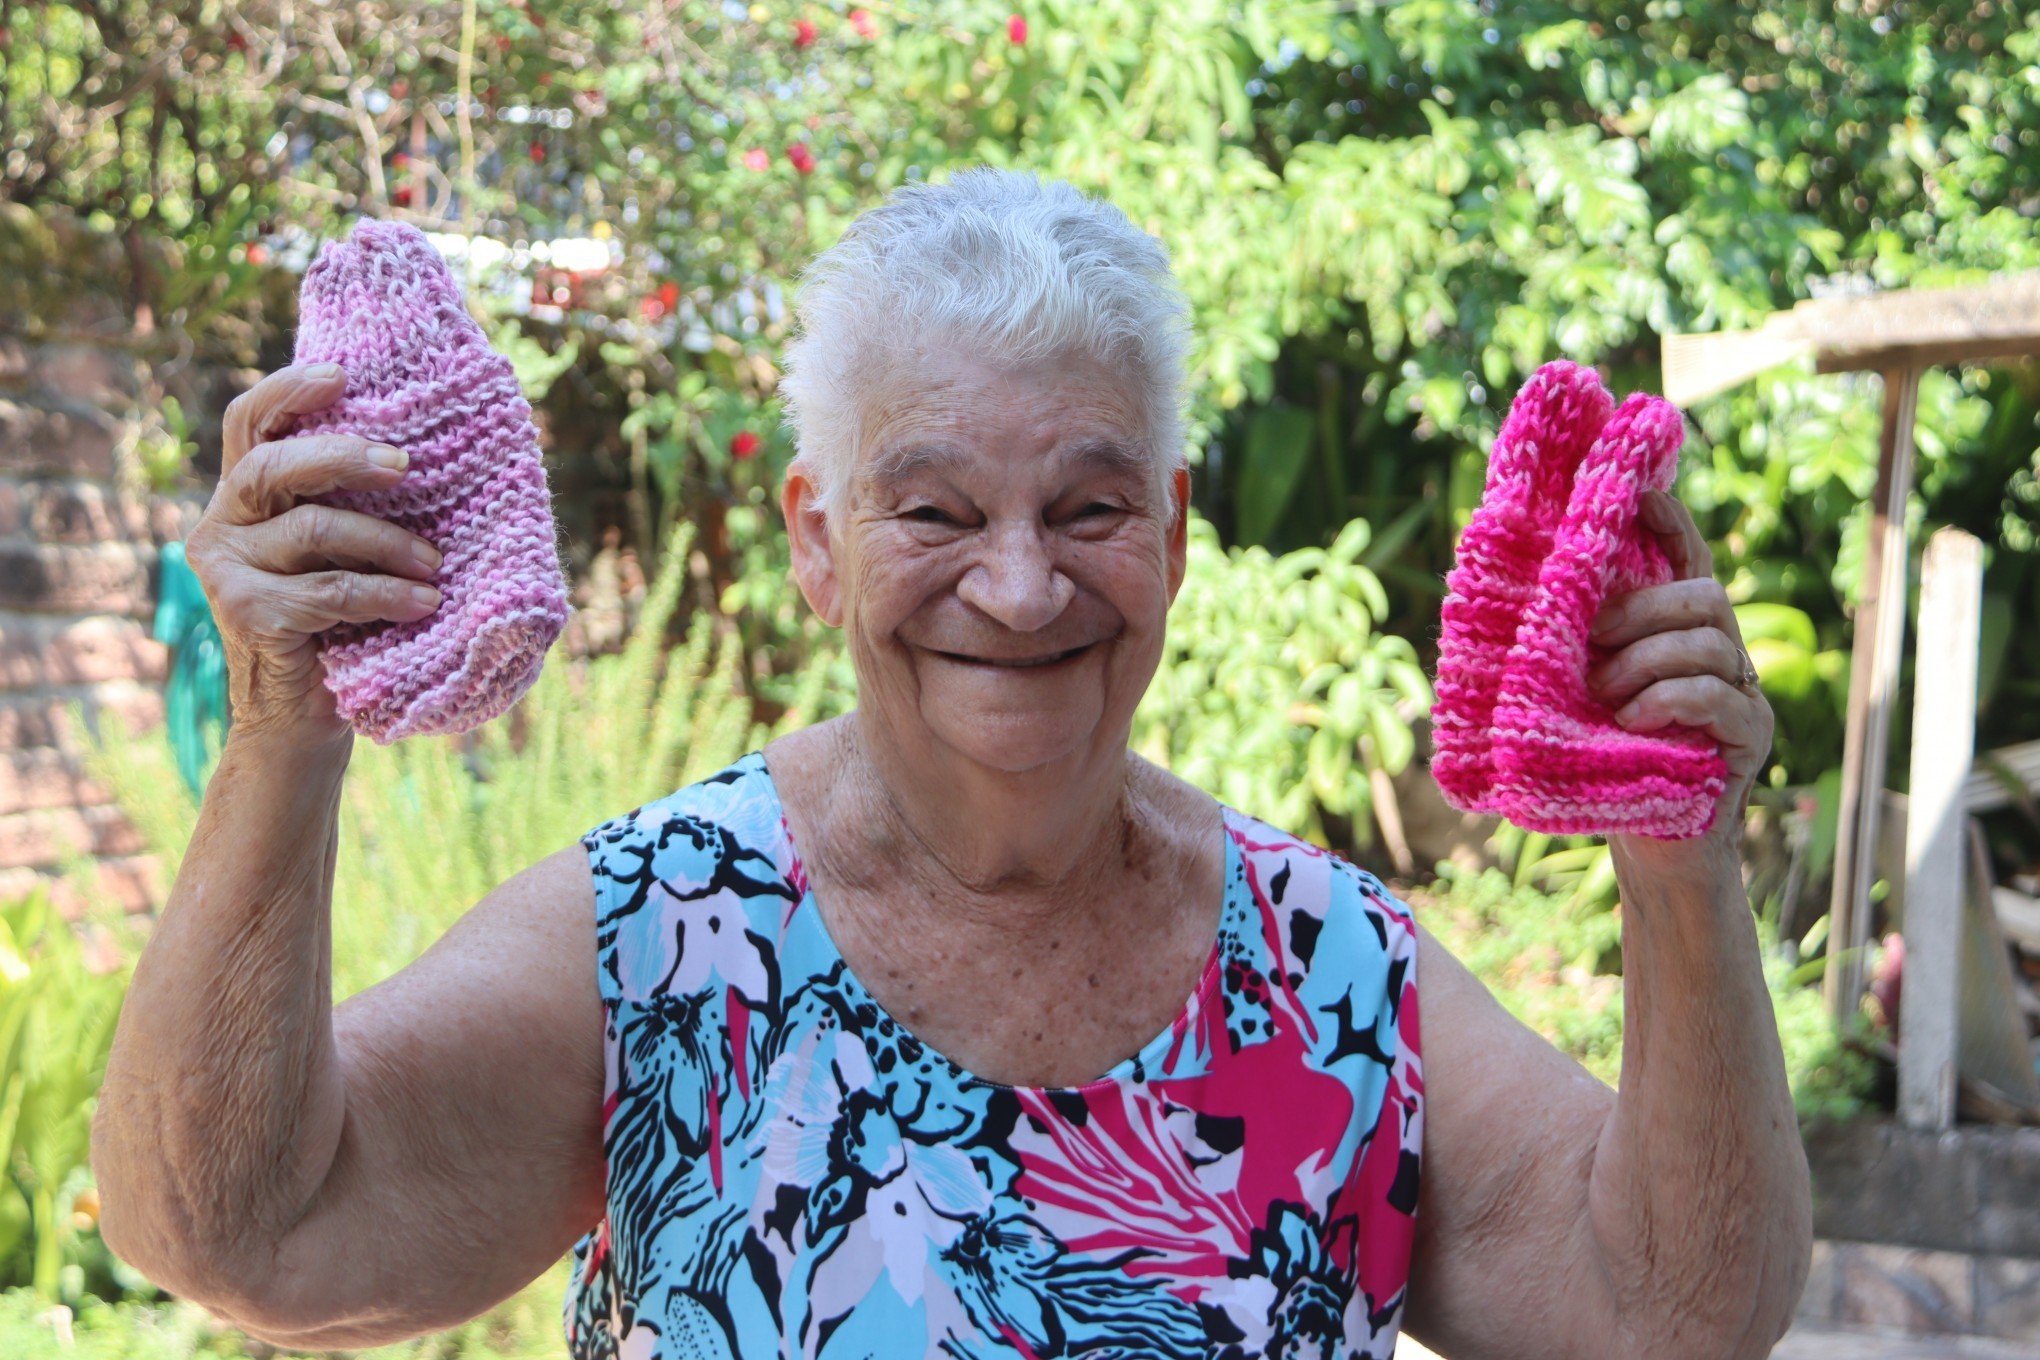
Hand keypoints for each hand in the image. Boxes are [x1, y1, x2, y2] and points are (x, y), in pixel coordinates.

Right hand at [184, 364, 443, 744]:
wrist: (303, 716)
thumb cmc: (341, 623)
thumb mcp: (344, 551)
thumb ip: (351, 504)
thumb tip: (425, 452)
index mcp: (245, 497)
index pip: (251, 424)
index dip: (289, 391)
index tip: (343, 376)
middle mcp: (222, 523)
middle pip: (275, 465)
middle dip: (346, 457)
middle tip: (405, 466)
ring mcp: (225, 568)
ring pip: (311, 527)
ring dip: (387, 541)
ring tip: (436, 563)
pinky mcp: (245, 611)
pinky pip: (329, 589)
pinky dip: (386, 592)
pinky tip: (424, 601)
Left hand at [1584, 489, 1773, 864]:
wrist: (1647, 845)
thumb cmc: (1604, 764)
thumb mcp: (1576, 693)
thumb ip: (1570, 645)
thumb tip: (1513, 589)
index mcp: (1677, 635)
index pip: (1688, 561)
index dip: (1672, 525)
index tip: (1643, 496)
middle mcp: (1721, 654)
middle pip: (1704, 594)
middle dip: (1641, 609)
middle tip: (1591, 641)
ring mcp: (1743, 693)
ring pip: (1711, 641)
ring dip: (1644, 661)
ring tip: (1604, 695)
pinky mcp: (1751, 736)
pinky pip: (1720, 694)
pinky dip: (1669, 698)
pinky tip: (1633, 719)